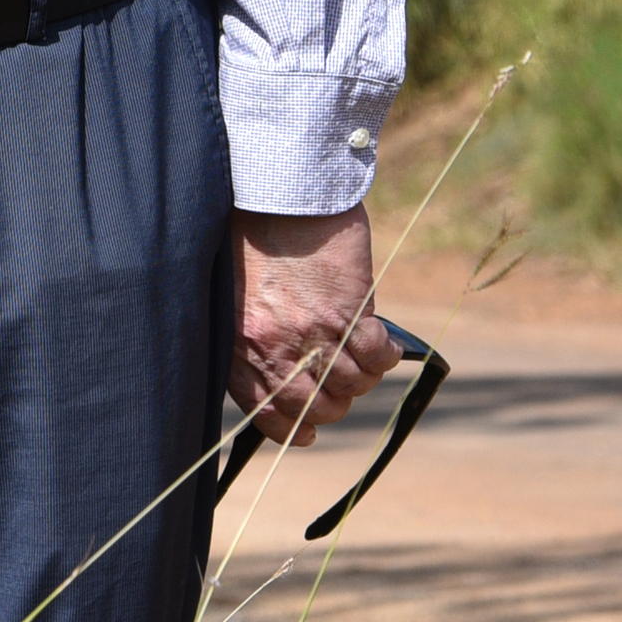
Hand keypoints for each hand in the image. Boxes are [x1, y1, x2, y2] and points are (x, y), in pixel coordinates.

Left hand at [228, 204, 396, 446]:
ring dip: (363, 378)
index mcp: (241, 348)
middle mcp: (276, 349)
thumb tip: (287, 369)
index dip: (292, 429)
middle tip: (343, 385)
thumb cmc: (251, 233)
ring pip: (351, 386)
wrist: (277, 190)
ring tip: (365, 358)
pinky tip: (384, 342)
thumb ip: (256, 336)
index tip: (307, 432)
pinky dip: (385, 355)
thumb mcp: (236, 296)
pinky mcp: (348, 310)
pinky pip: (376, 355)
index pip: (269, 414)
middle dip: (334, 404)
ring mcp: (313, 333)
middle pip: (316, 408)